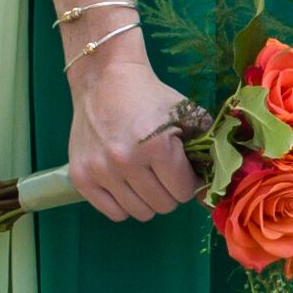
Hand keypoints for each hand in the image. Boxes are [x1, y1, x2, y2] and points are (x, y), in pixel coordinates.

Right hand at [65, 28, 201, 220]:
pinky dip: (124, 204)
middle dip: (170, 192)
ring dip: (148, 200)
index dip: (188, 182)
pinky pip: (113, 213)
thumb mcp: (187, 115)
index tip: (183, 170)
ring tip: (145, 178)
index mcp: (156, 146)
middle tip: (164, 173)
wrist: (105, 80)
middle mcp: (126, 162)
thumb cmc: (151, 98)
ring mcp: (100, 171)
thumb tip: (211, 189)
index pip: (184, 191)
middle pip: (163, 205)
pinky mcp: (81, 177)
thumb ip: (206, 149)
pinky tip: (126, 185)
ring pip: (140, 213)